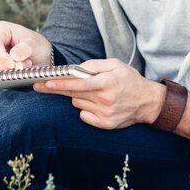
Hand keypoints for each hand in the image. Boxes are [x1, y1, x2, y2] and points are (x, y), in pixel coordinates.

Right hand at [0, 20, 51, 69]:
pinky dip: (8, 73)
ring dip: (9, 70)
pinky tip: (19, 68)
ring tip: (26, 64)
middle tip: (27, 64)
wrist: (37, 53)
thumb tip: (14, 55)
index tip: (12, 65)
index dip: (2, 56)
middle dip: (8, 65)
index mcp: (0, 28)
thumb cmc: (35, 45)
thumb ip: (26, 49)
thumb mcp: (35, 45)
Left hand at [33, 58, 164, 129]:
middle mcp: (105, 100)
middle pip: (74, 94)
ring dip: (79, 97)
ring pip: (78, 103)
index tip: (45, 83)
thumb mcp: (115, 64)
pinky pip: (84, 115)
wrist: (147, 102)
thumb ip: (94, 64)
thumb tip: (76, 69)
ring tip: (92, 92)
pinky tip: (96, 103)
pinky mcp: (105, 125)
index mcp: (107, 82)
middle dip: (58, 89)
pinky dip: (85, 109)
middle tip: (42, 86)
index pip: (78, 84)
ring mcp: (105, 114)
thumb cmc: (130, 80)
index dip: (60, 84)